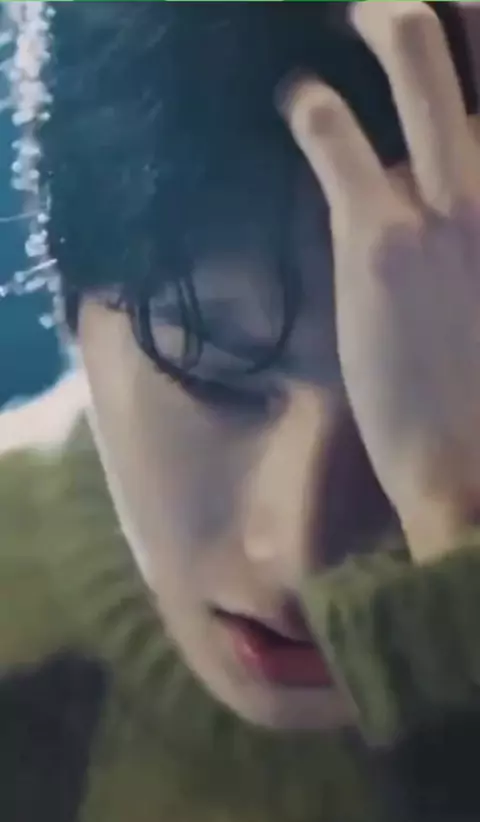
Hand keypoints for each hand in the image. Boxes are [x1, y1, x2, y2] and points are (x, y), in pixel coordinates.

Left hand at [282, 1, 479, 561]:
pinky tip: (298, 100)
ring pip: (413, 47)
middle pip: (479, 24)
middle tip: (397, 6)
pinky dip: (311, 104)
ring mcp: (445, 194)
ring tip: (352, 16)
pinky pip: (334, 131)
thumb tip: (458, 175)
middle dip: (433, 5)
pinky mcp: (376, 233)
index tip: (461, 18)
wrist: (473, 467)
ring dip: (376, 18)